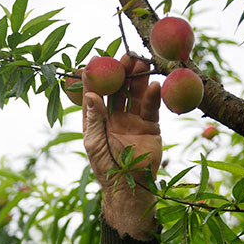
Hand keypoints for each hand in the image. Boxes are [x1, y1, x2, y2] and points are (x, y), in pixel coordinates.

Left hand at [82, 55, 161, 239]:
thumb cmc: (107, 167)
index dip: (95, 79)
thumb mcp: (94, 142)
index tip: (96, 62)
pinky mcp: (149, 126)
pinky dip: (152, 96)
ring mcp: (132, 121)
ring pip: (135, 95)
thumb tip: (89, 94)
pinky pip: (151, 108)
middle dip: (121, 74)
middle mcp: (114, 118)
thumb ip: (94, 118)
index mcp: (96, 121)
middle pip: (117, 90)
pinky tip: (153, 85)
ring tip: (142, 63)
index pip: (95, 95)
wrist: (131, 186)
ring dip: (138, 79)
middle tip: (125, 57)